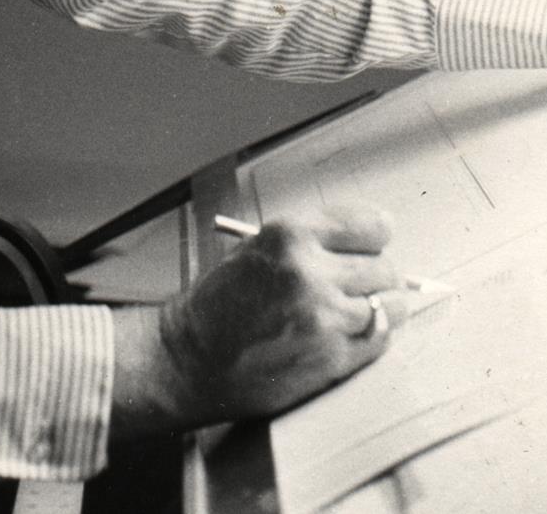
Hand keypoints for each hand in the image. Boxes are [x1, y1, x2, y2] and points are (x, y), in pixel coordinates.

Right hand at [111, 205, 406, 436]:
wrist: (192, 355)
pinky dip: (374, 336)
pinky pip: (381, 340)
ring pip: (390, 306)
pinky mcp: (330, 357)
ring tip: (359, 311)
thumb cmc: (221, 303)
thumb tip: (367, 245)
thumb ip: (312, 242)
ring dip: (381, 308)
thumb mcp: (260, 247)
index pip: (370, 225)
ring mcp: (323, 316)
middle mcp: (310, 270)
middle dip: (380, 276)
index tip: (376, 244)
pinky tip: (352, 334)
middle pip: (386, 267)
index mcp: (290, 234)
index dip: (376, 236)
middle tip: (364, 284)